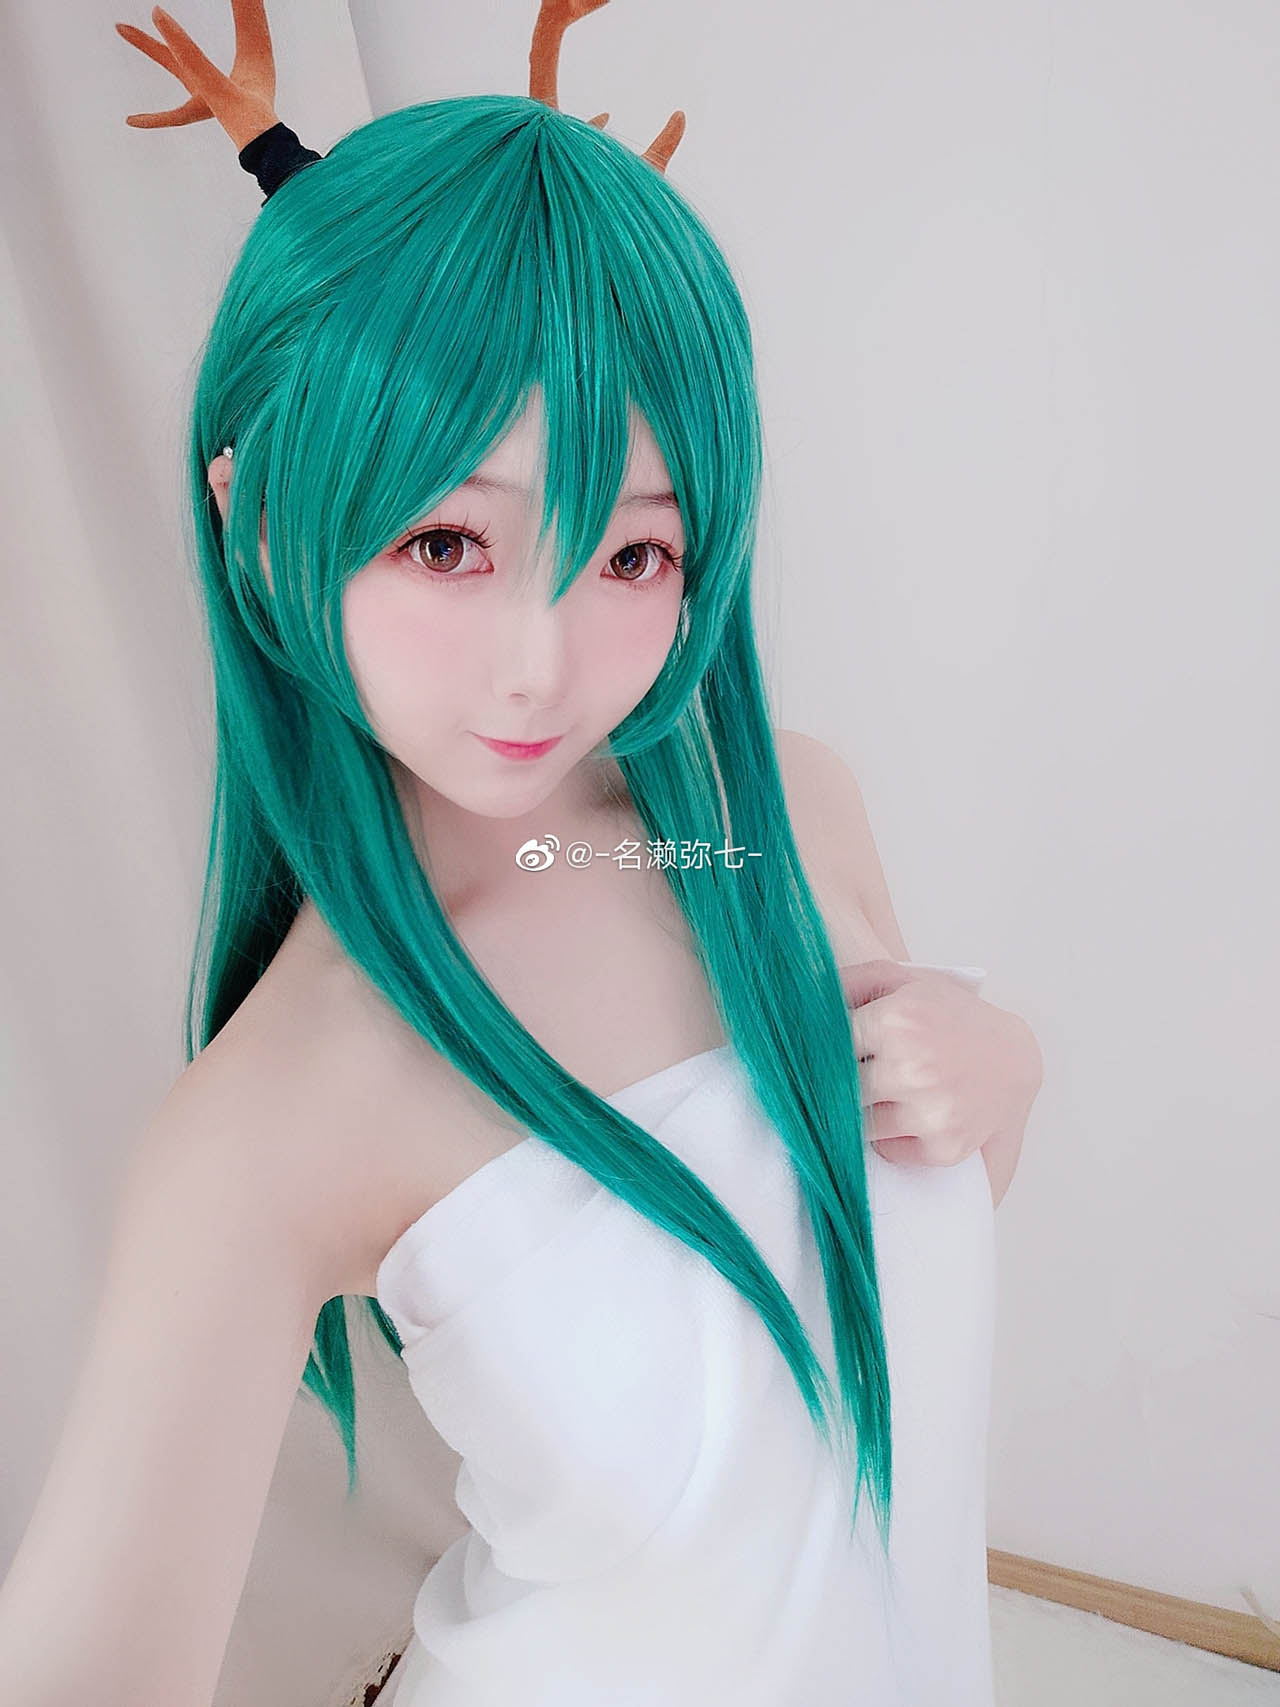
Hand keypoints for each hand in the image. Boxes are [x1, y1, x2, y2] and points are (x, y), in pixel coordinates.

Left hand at [839, 959, 1042, 1166]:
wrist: (1014, 1058)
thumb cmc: (950, 1017)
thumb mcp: (905, 981)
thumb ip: (851, 983)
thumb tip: (801, 1001)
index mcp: (897, 1021)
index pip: (828, 1048)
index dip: (825, 1052)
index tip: (823, 1055)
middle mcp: (913, 1067)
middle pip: (839, 1089)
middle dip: (841, 1083)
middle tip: (857, 1074)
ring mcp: (931, 1110)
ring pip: (859, 1123)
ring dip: (865, 1110)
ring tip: (886, 1091)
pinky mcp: (944, 1146)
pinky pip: (887, 1150)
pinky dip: (889, 1136)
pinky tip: (907, 1112)